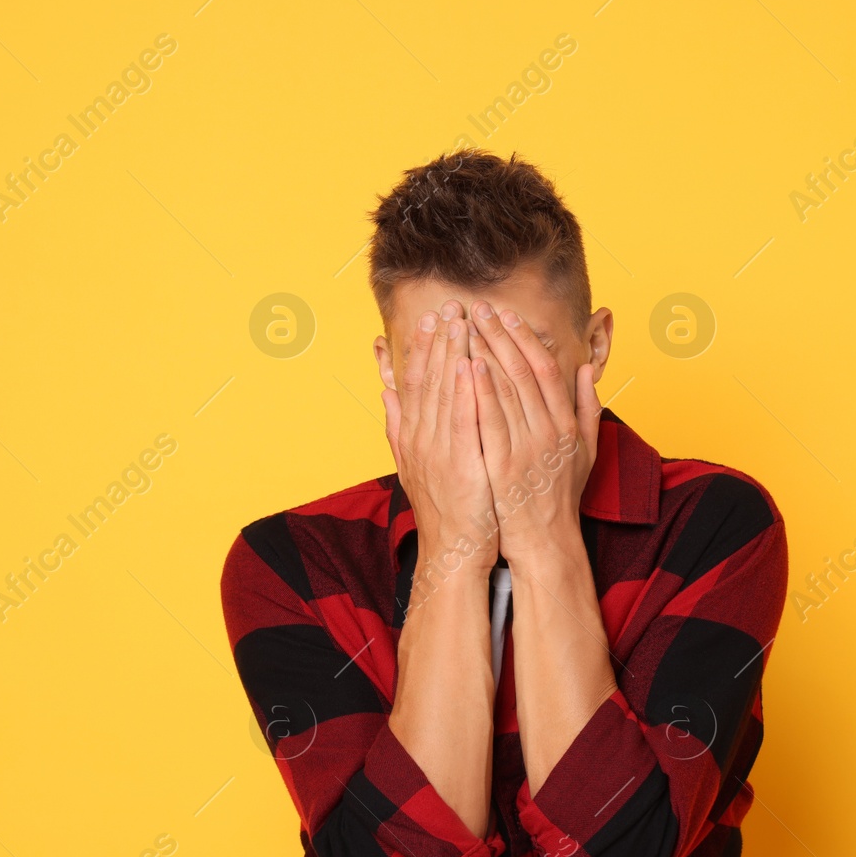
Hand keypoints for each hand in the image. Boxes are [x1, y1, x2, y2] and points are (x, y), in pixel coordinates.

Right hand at [381, 301, 497, 577]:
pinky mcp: (458, 463)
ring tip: (460, 321)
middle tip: (448, 306)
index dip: (423, 348)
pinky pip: (462, 420)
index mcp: (413, 435)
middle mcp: (420, 438)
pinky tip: (469, 364)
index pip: (416, 383)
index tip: (432, 318)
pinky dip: (464, 391)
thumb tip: (386, 391)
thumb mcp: (414, 461)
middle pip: (429, 380)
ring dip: (452, 354)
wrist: (453, 550)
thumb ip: (399, 424)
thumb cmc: (446, 507)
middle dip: (439, 340)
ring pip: (444, 392)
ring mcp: (438, 450)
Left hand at [467, 300, 600, 567]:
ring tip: (465, 327)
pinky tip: (465, 366)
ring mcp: (526, 447)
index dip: (524, 338)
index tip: (506, 315)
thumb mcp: (585, 450)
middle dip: (499, 335)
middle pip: (522, 370)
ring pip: (504, 388)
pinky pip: (489, 420)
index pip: (545, 369)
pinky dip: (478, 390)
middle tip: (478, 309)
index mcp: (566, 423)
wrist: (545, 541)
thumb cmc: (560, 496)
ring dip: (484, 352)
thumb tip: (586, 370)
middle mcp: (549, 430)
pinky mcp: (503, 465)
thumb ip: (587, 408)